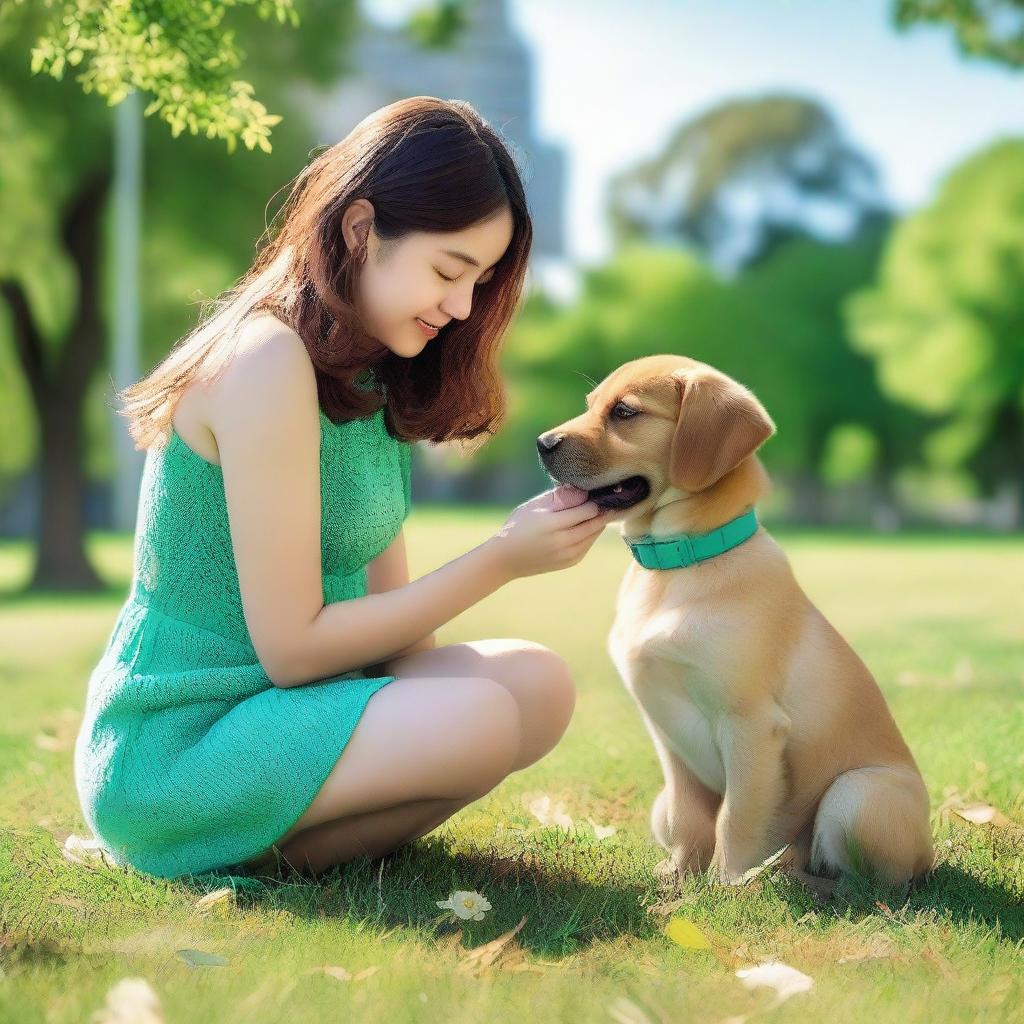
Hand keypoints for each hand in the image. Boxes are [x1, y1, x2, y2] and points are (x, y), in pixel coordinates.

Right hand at [488, 484, 614, 579]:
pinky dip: (592, 532)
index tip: (606, 489)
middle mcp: (564, 541)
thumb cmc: (518, 526)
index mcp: (553, 524)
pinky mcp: (571, 561)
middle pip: (596, 523)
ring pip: (595, 534)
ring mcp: (569, 554)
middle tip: (616, 496)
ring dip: (601, 521)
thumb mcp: (534, 505)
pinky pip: (589, 543)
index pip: (588, 509)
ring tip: (605, 507)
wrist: (506, 559)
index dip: (598, 499)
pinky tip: (589, 522)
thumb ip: (560, 497)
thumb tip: (584, 489)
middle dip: (607, 510)